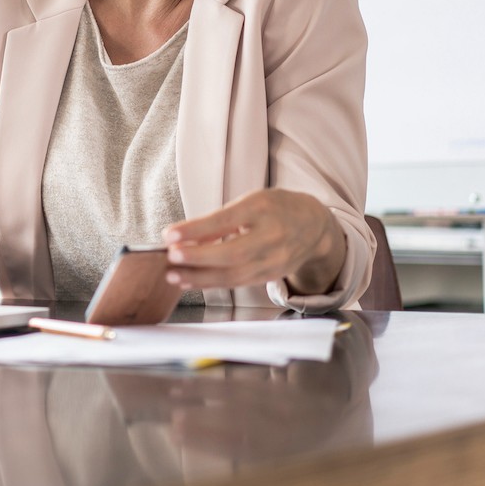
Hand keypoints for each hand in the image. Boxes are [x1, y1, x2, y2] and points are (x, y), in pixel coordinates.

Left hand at [160, 188, 345, 294]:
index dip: (197, 230)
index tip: (170, 235)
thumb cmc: (275, 208)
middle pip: (232, 253)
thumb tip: (184, 238)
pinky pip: (238, 282)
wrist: (314, 226)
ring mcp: (275, 259)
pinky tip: (191, 281)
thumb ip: (219, 220)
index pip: (226, 220)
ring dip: (200, 277)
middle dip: (198, 258)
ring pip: (234, 274)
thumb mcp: (249, 202)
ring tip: (174, 275)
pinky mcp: (272, 275)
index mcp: (262, 208)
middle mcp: (272, 235)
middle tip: (170, 258)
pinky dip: (212, 283)